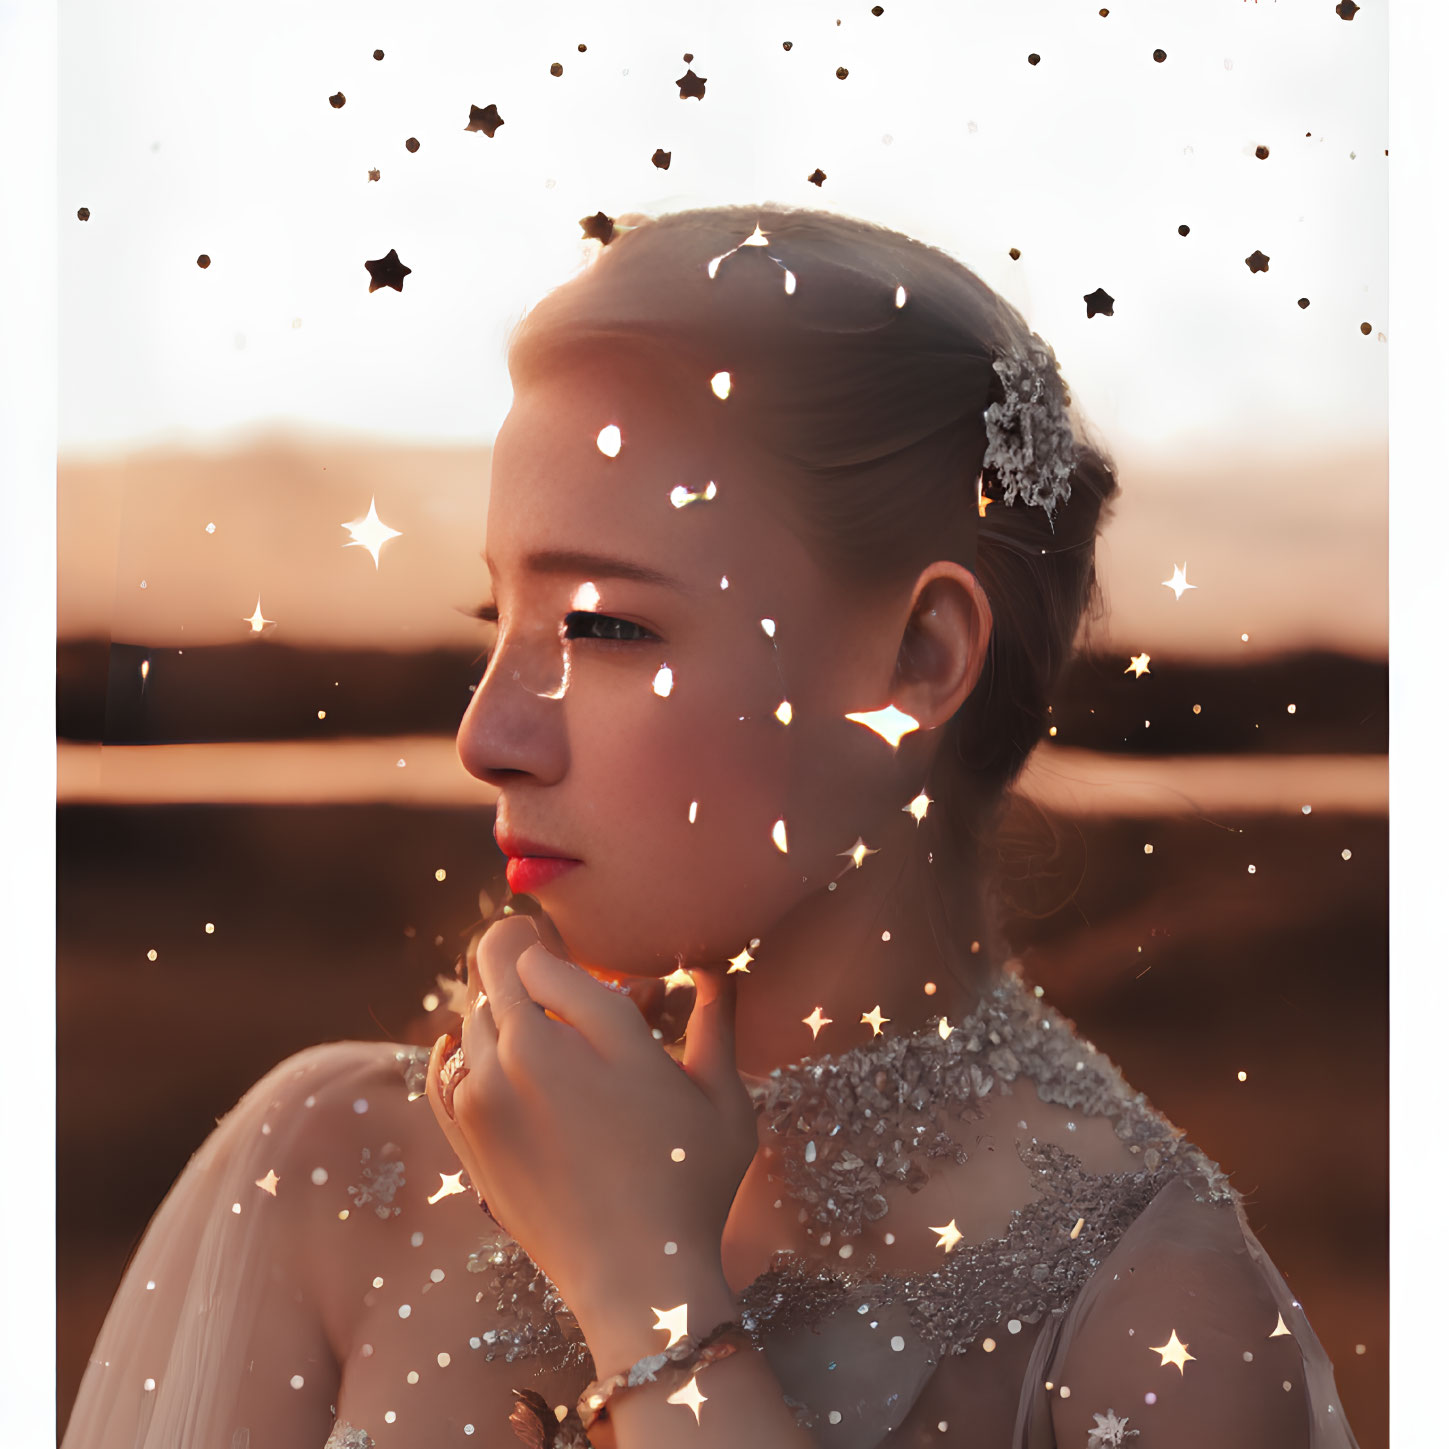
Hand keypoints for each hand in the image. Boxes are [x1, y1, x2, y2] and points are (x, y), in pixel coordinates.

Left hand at [423, 913, 758, 1325]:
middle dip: (512, 960)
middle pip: (491, 972)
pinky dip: (455, 1049)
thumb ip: (716, 1021)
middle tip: (532, 958)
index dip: (544, 946)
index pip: (535, 953)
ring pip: (470, 1018)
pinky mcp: (466, 1139)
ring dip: (494, 1010)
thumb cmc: (690, 1183)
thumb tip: (714, 968)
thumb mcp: (721, 1098)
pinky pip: (443, 1068)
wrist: (636, 1277)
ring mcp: (485, 1096)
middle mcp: (526, 1051)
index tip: (557, 950)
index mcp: (592, 1028)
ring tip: (528, 1021)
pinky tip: (468, 1048)